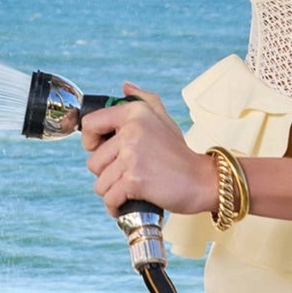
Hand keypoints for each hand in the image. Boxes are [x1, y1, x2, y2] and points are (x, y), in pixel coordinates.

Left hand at [80, 82, 216, 217]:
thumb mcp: (164, 119)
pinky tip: (127, 203)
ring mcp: (132, 156)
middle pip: (94, 161)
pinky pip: (110, 198)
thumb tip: (125, 86)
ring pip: (100, 182)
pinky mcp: (134, 180)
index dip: (89, 140)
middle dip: (106, 173)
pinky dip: (116, 206)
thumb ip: (144, 99)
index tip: (99, 149)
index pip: (90, 123)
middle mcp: (131, 131)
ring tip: (129, 189)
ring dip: (112, 191)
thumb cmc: (180, 153)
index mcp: (134, 113)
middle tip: (126, 174)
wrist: (202, 180)